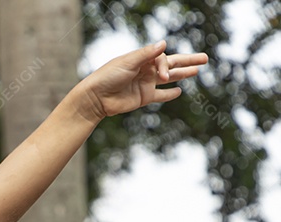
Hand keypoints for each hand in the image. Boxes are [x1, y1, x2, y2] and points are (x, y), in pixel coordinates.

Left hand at [78, 41, 208, 122]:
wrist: (95, 98)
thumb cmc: (107, 77)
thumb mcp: (127, 62)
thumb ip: (146, 55)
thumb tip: (164, 43)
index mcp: (142, 59)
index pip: (163, 58)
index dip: (165, 66)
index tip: (161, 75)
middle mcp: (146, 70)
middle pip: (172, 63)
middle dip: (188, 61)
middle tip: (205, 58)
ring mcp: (146, 84)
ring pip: (169, 78)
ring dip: (183, 74)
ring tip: (198, 71)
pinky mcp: (144, 98)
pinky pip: (160, 95)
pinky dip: (170, 94)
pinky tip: (179, 91)